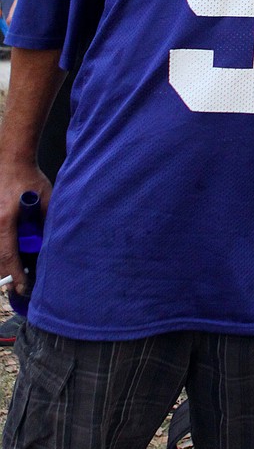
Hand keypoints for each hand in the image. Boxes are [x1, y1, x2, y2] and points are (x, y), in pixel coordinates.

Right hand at [0, 161, 51, 299]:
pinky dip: (0, 252)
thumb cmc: (29, 179)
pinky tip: (7, 259)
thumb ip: (48, 222)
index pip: (8, 257)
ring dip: (2, 265)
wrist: (10, 160)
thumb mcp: (46, 200)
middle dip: (6, 275)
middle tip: (19, 286)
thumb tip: (54, 244)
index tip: (22, 288)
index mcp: (5, 221)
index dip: (15, 276)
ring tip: (14, 274)